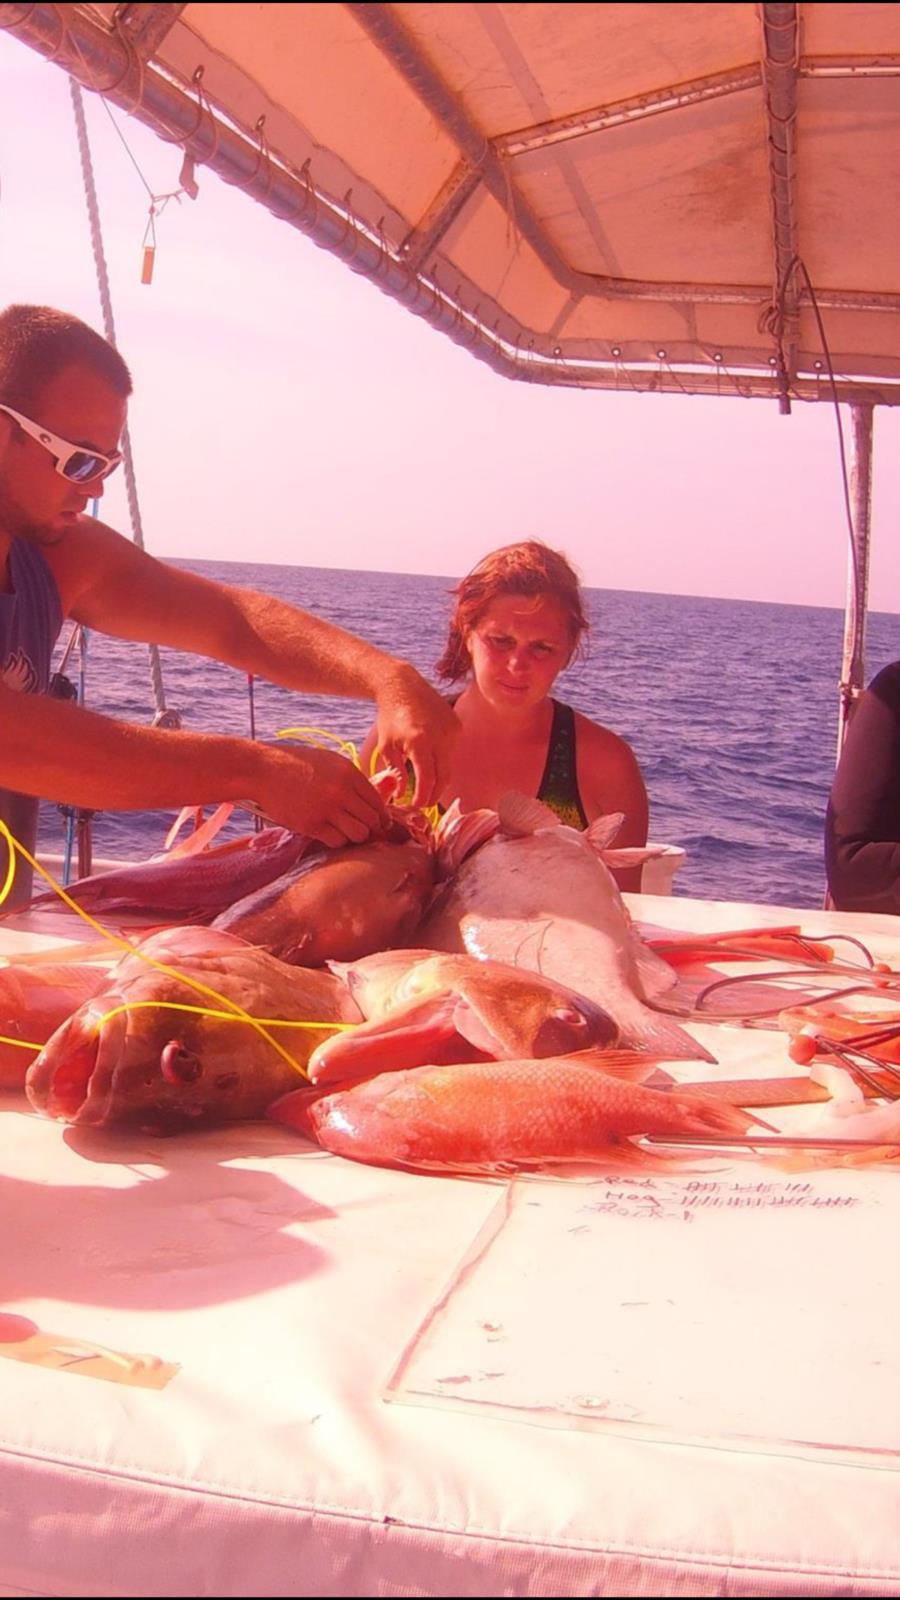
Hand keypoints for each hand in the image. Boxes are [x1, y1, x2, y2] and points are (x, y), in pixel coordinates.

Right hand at [253, 742, 388, 847]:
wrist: (263, 769)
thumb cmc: (296, 765)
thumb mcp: (330, 762)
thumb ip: (351, 780)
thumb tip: (375, 801)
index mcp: (349, 773)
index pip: (378, 802)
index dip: (381, 816)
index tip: (379, 823)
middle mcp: (341, 790)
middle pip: (372, 821)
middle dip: (371, 829)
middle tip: (362, 830)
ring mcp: (326, 808)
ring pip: (358, 834)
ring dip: (353, 836)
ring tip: (344, 831)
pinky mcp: (311, 824)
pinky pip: (337, 841)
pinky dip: (336, 840)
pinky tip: (328, 833)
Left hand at [373, 665, 459, 807]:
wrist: (403, 686)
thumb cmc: (390, 718)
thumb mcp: (386, 747)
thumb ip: (395, 772)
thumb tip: (403, 794)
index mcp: (420, 742)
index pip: (427, 780)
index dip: (423, 798)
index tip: (416, 807)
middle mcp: (440, 736)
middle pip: (443, 777)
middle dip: (434, 794)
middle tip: (423, 803)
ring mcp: (452, 730)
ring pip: (449, 765)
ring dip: (438, 777)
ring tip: (425, 785)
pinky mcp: (457, 726)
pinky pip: (452, 751)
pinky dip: (442, 760)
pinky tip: (430, 760)